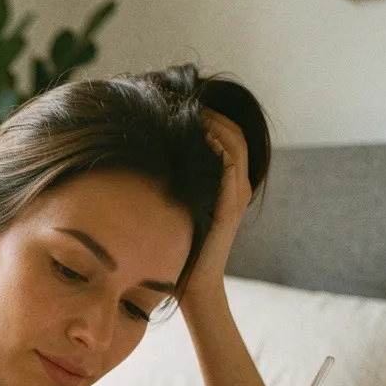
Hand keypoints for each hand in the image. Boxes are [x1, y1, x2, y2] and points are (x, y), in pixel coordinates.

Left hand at [183, 109, 252, 295]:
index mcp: (227, 185)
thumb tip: (149, 160)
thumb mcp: (176, 208)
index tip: (184, 104)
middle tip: (187, 99)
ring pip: (236, 145)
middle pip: (236, 133)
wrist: (193, 286)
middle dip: (213, 112)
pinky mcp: (229, 208)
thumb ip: (175, 185)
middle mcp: (237, 187)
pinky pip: (231, 169)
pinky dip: (219, 149)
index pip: (229, 137)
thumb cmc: (179, 250)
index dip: (212, 116)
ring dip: (216, 124)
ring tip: (192, 111)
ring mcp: (236, 197)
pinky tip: (199, 137)